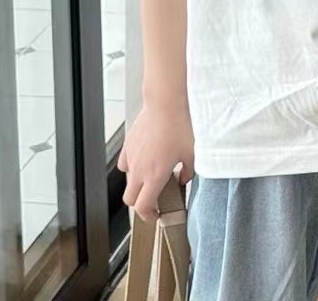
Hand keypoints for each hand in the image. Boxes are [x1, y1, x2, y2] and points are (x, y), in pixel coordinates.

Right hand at [118, 101, 194, 220]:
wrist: (166, 102)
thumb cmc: (180, 125)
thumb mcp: (192, 152)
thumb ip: (188, 171)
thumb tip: (183, 179)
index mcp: (154, 176)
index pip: (142, 207)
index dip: (148, 216)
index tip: (156, 215)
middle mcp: (139, 170)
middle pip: (130, 199)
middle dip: (140, 204)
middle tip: (153, 200)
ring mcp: (131, 157)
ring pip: (127, 180)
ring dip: (137, 184)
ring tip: (152, 176)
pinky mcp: (128, 144)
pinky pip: (125, 163)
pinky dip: (132, 166)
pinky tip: (144, 159)